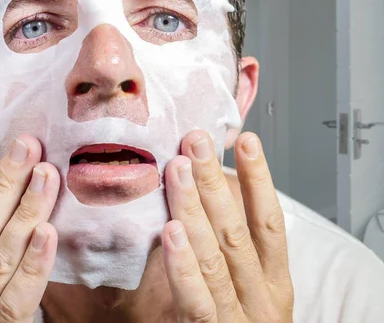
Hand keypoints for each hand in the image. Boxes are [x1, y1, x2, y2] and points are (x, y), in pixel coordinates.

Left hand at [162, 131, 293, 322]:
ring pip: (217, 256)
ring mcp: (242, 318)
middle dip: (216, 182)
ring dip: (196, 209)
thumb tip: (207, 200)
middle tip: (195, 140)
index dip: (259, 180)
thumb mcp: (249, 292)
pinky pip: (198, 299)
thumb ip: (232, 252)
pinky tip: (170, 230)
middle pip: (238, 230)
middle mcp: (263, 297)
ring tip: (178, 169)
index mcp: (275, 282)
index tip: (245, 141)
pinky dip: (184, 264)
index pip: (269, 221)